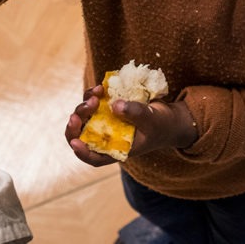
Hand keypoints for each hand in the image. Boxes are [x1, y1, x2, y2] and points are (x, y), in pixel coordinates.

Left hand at [65, 86, 198, 165]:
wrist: (169, 117)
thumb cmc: (162, 125)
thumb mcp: (153, 121)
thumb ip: (136, 113)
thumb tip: (114, 105)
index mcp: (116, 150)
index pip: (94, 157)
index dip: (82, 152)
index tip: (75, 142)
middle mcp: (107, 138)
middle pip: (82, 136)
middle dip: (77, 124)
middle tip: (83, 109)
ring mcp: (106, 123)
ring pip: (84, 118)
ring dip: (84, 106)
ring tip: (96, 92)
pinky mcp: (108, 109)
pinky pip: (94, 103)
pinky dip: (93, 95)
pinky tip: (101, 87)